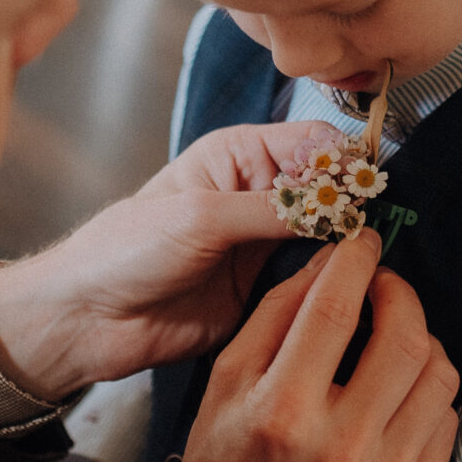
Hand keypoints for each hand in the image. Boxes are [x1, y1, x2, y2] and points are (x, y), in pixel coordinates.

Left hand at [0, 120, 347, 400]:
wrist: (89, 317)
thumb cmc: (126, 250)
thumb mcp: (202, 217)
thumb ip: (274, 210)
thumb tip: (341, 205)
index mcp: (241, 157)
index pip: (316, 143)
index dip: (347, 162)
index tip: (369, 190)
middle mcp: (260, 197)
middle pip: (332, 193)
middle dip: (356, 209)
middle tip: (373, 234)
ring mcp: (265, 247)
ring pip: (330, 241)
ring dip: (348, 252)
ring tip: (365, 266)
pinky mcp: (266, 293)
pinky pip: (314, 286)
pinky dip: (332, 289)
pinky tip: (348, 296)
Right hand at [156, 231, 459, 461]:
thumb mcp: (224, 385)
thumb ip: (275, 315)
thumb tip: (330, 260)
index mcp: (281, 414)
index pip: (335, 309)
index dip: (357, 260)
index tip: (364, 243)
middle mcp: (339, 450)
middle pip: (406, 338)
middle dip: (399, 294)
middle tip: (382, 287)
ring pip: (439, 377)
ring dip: (420, 341)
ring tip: (390, 340)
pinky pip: (445, 422)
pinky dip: (425, 395)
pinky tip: (393, 396)